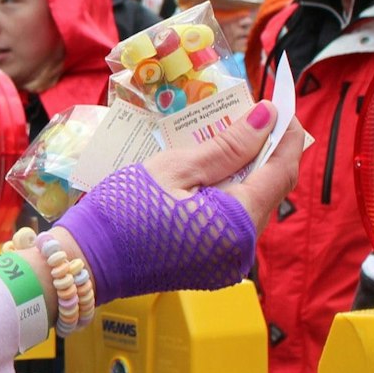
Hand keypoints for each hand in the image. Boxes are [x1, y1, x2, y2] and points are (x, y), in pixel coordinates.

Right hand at [55, 102, 303, 302]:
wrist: (86, 261)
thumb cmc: (123, 210)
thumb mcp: (175, 169)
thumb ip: (227, 146)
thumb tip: (267, 117)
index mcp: (238, 223)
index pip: (282, 170)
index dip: (287, 134)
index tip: (279, 105)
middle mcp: (243, 249)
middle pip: (272, 189)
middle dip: (267, 151)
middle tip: (251, 117)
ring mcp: (228, 262)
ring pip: (254, 206)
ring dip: (248, 172)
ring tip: (228, 141)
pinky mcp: (212, 267)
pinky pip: (235, 224)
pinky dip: (231, 195)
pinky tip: (211, 175)